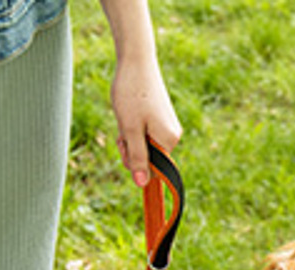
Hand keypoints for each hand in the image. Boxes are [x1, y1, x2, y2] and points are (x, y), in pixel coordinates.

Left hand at [111, 54, 181, 186]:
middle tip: (122, 128)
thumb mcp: (130, 130)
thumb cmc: (132, 94)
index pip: (151, 169)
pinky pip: (143, 133)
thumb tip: (142, 184)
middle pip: (146, 157)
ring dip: (129, 136)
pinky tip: (129, 112)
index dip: (133, 162)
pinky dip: (132, 127)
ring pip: (142, 144)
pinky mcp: (160, 118)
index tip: (124, 145)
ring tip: (125, 116)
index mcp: (168, 141)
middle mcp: (172, 136)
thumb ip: (137, 158)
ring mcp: (167, 126)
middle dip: (129, 147)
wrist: (136, 60)